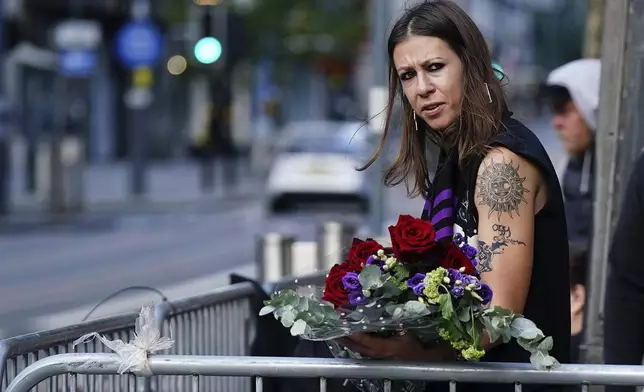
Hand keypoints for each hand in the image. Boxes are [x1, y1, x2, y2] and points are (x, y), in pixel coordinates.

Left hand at [337, 332, 453, 361]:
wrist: (423, 360)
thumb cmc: (415, 345)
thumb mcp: (407, 332)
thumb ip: (395, 323)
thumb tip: (387, 310)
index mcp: (384, 348)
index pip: (366, 340)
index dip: (355, 333)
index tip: (345, 326)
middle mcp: (377, 354)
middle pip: (356, 346)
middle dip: (344, 338)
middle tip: (332, 329)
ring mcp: (376, 356)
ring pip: (358, 349)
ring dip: (348, 341)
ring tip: (337, 332)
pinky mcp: (378, 356)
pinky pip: (363, 349)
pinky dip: (355, 343)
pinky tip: (350, 337)